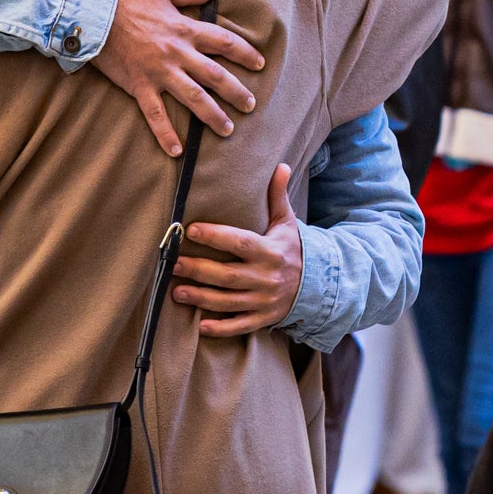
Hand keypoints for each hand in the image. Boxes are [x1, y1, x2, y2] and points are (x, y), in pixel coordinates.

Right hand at [95, 0, 264, 156]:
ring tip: (228, 129)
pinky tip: (177, 150)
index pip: (225, 43)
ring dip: (213, 115)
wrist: (91, 13)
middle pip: (215, 76)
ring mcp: (159, 72)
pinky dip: (166, 133)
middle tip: (251, 105)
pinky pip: (155, 114)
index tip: (260, 64)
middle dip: (236, 92)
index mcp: (185, 29)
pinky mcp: (139, 86)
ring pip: (194, 98)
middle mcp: (177, 53)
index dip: (245, 53)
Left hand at [176, 163, 302, 336]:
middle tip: (172, 264)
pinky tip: (201, 326)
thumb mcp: (287, 222)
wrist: (320, 284)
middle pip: (228, 275)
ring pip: (229, 302)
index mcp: (271, 251)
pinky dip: (222, 328)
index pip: (240, 242)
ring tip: (177, 292)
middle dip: (199, 270)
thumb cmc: (293, 249)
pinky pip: (241, 326)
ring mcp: (265, 301)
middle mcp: (267, 277)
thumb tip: (279, 165)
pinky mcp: (264, 318)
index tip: (191, 229)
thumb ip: (277, 196)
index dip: (216, 236)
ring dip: (202, 298)